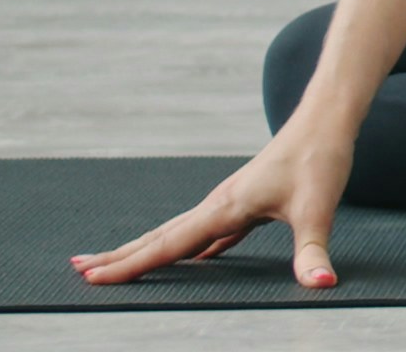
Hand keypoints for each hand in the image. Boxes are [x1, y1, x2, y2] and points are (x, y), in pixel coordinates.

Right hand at [73, 120, 354, 289]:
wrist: (326, 119)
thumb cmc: (320, 158)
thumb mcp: (318, 209)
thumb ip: (313, 252)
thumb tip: (321, 285)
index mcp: (225, 208)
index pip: (168, 244)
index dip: (131, 265)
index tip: (92, 277)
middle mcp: (219, 204)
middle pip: (160, 236)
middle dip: (121, 256)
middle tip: (79, 270)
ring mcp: (229, 202)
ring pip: (179, 231)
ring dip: (147, 249)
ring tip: (116, 264)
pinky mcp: (245, 203)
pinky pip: (206, 232)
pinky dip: (189, 247)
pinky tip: (193, 260)